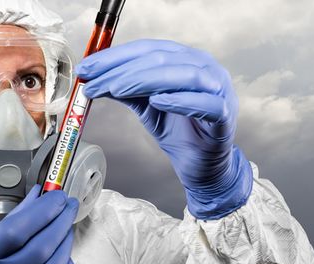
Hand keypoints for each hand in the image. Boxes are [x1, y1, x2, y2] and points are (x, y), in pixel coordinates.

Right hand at [0, 186, 77, 263]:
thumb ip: (9, 224)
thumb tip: (37, 197)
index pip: (15, 231)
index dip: (42, 210)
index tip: (56, 196)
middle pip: (39, 249)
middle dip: (60, 222)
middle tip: (68, 207)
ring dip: (65, 244)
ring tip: (66, 230)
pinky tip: (64, 258)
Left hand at [77, 39, 251, 219]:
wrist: (201, 164)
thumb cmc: (179, 131)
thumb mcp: (145, 106)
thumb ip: (126, 89)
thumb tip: (95, 77)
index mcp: (186, 59)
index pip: (149, 49)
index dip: (115, 56)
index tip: (88, 67)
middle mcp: (205, 68)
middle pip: (163, 59)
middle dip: (123, 69)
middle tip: (96, 81)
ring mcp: (219, 90)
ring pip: (184, 76)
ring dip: (146, 80)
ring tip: (117, 89)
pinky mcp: (225, 115)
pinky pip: (206, 103)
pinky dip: (180, 100)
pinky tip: (158, 101)